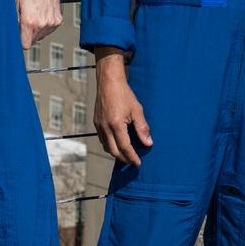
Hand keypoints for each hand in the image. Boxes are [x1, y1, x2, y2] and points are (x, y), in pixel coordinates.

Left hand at [15, 0, 61, 49]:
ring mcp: (51, 23)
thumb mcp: (14, 4)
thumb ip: (12, 21)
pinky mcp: (58, 21)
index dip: (20, 41)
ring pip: (40, 36)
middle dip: (27, 34)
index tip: (17, 36)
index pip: (24, 45)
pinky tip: (40, 15)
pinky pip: (48, 30)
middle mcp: (42, 24)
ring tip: (33, 16)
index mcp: (29, 21)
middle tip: (24, 22)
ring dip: (35, 31)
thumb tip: (8, 34)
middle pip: (32, 41)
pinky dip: (43, 26)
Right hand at [93, 47, 152, 165]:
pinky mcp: (96, 123)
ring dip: (116, 153)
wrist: (108, 82)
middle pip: (113, 151)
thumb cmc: (124, 94)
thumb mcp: (137, 110)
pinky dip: (110, 145)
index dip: (132, 157)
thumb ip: (142, 128)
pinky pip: (102, 139)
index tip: (138, 163)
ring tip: (126, 155)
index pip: (125, 147)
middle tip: (133, 161)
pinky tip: (117, 143)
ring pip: (106, 147)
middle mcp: (105, 128)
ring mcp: (99, 126)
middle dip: (124, 158)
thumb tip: (148, 143)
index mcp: (116, 125)